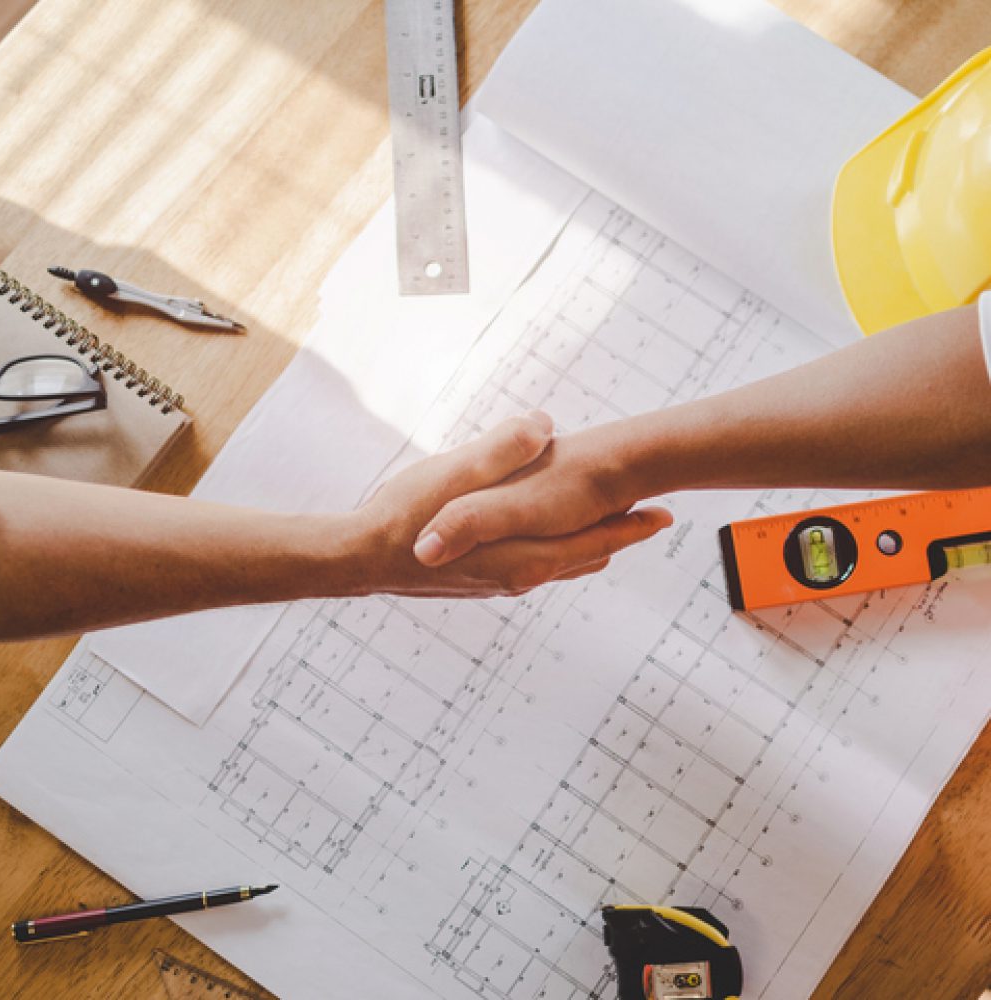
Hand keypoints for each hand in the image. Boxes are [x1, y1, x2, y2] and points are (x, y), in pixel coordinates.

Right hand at [351, 414, 667, 596]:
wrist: (362, 559)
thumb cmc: (404, 516)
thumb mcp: (452, 475)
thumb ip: (502, 451)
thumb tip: (546, 424)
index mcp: (524, 555)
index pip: (596, 540)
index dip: (633, 525)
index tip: (666, 512)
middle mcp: (522, 576)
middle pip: (588, 554)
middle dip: (620, 533)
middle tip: (652, 514)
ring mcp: (504, 582)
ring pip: (565, 562)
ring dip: (592, 539)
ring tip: (614, 519)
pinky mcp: (487, 579)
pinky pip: (540, 562)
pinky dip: (563, 545)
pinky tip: (557, 530)